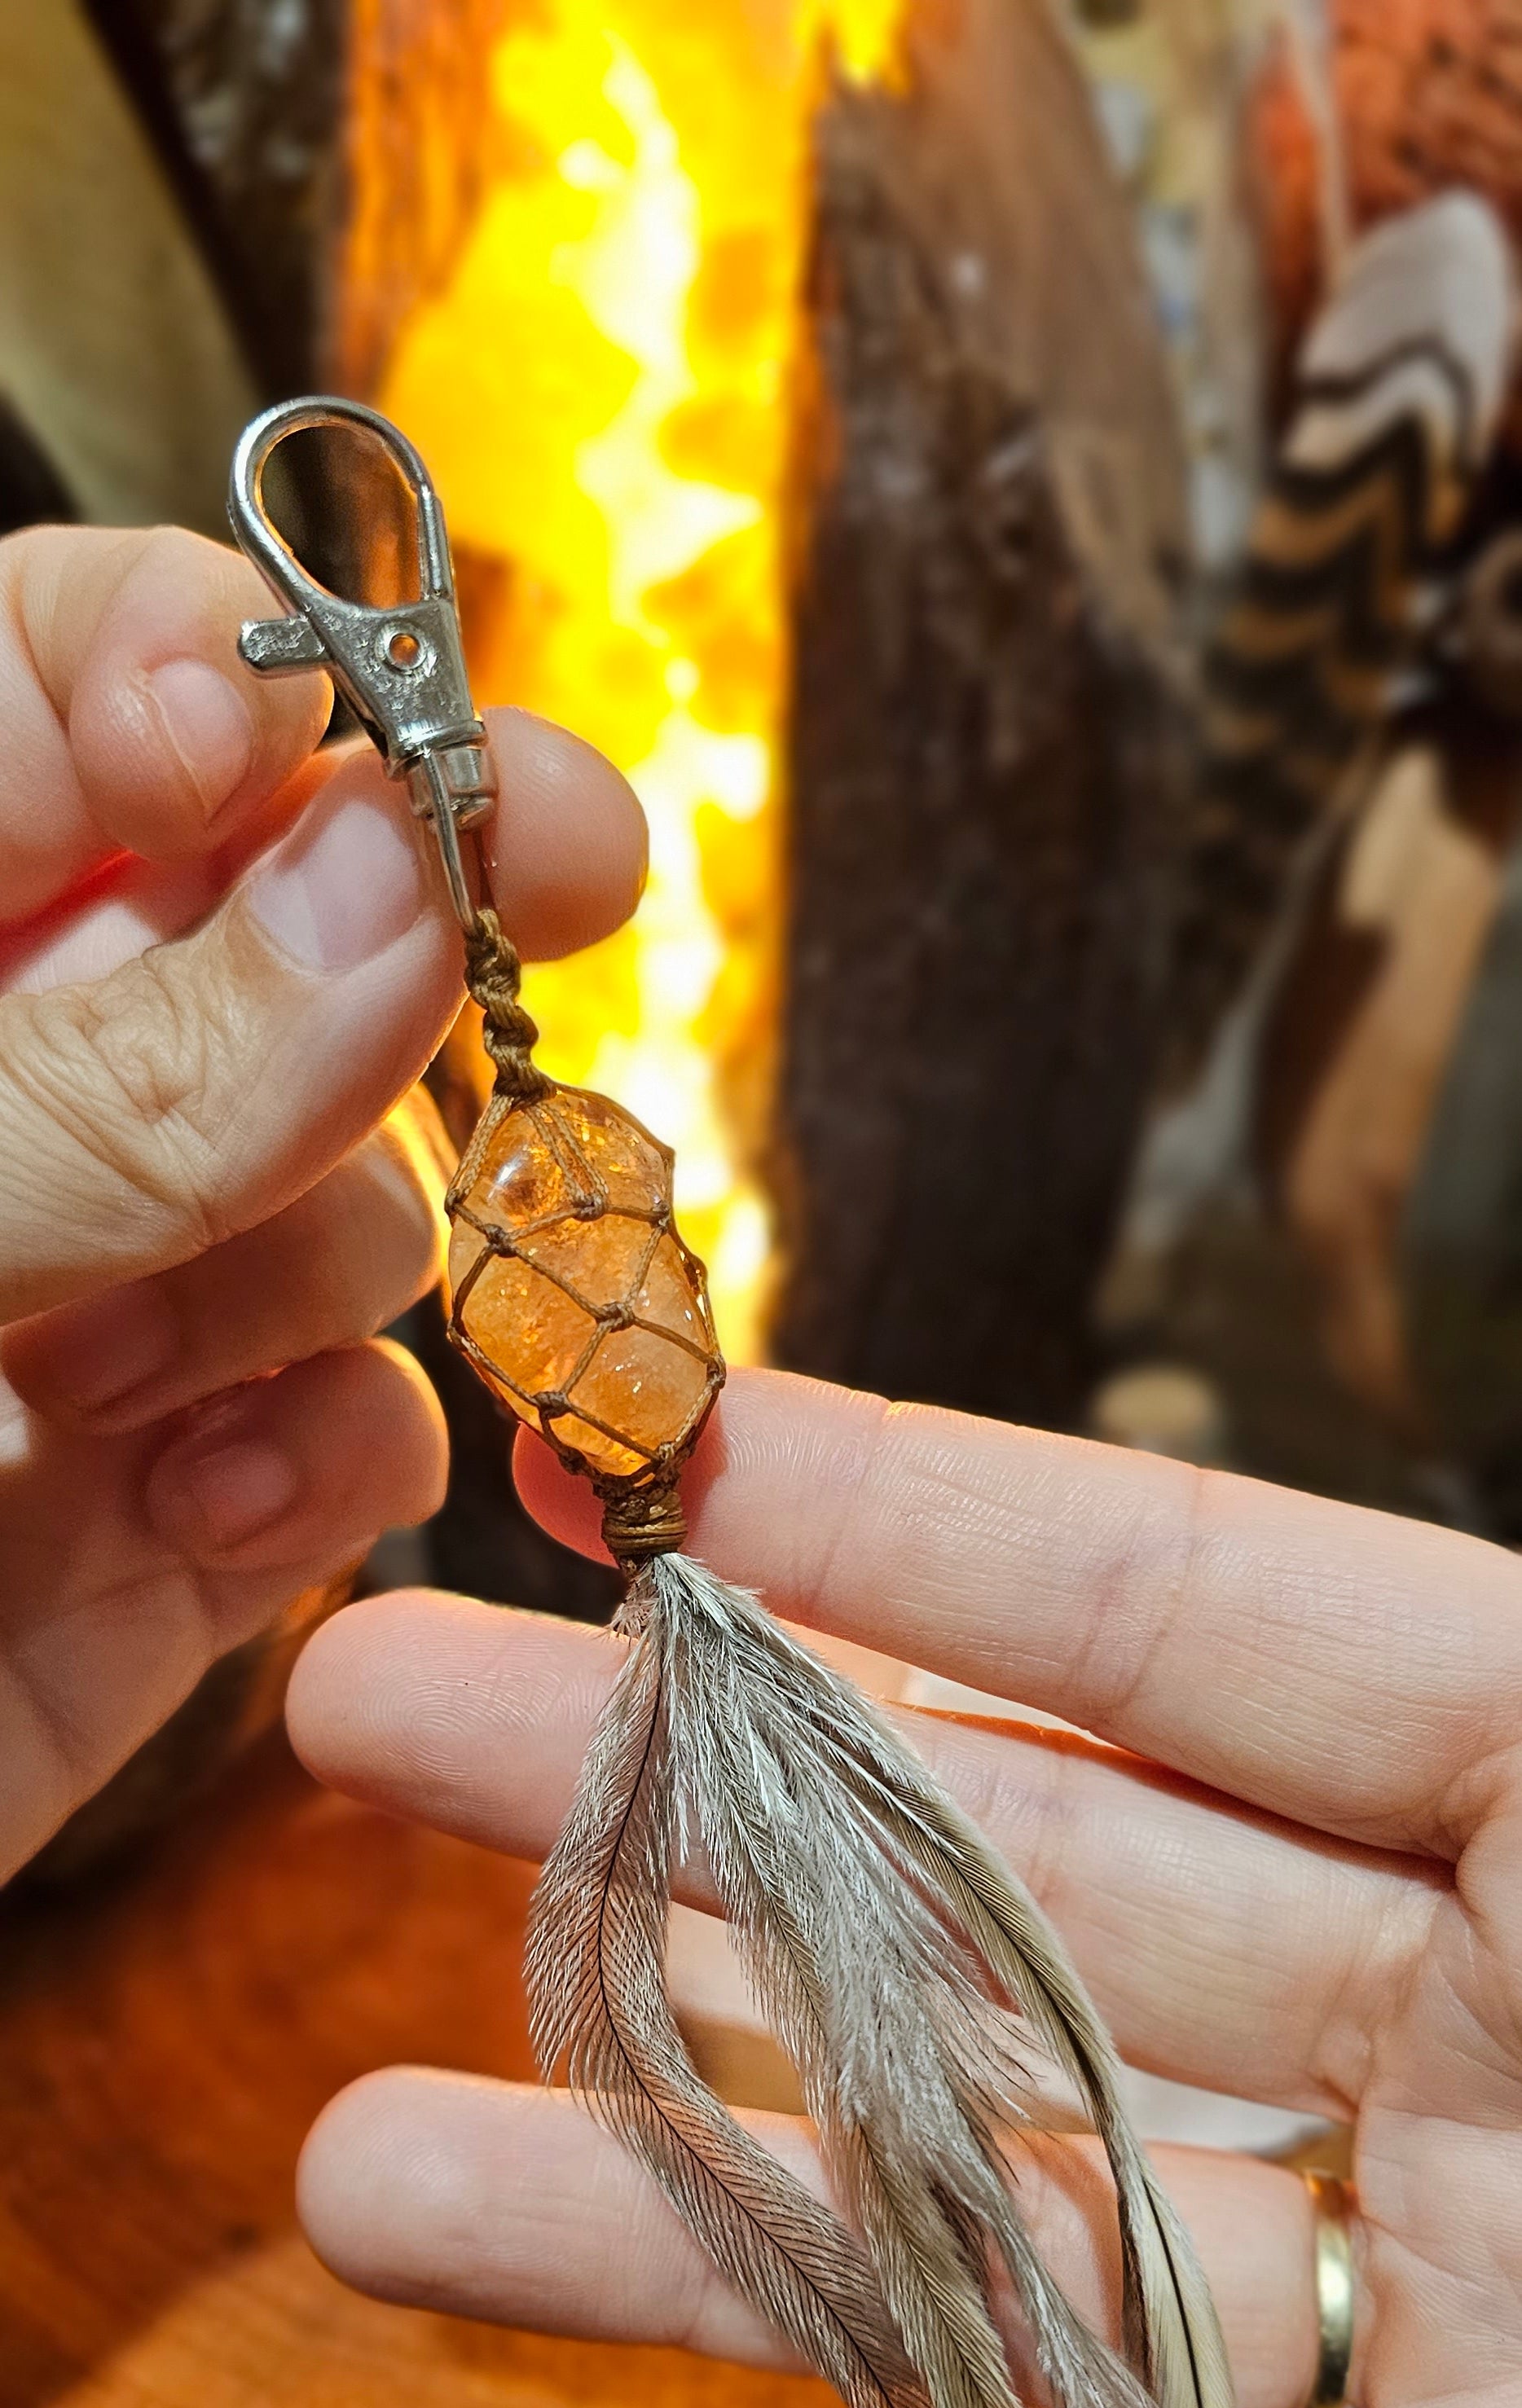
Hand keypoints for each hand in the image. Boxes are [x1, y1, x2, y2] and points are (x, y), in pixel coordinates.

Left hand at [0, 522, 643, 1881]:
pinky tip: (206, 1518)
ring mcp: (83, 1326)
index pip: (46, 690)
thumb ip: (105, 1085)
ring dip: (310, 1261)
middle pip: (266, 925)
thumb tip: (390, 877)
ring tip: (143, 1387)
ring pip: (344, 1192)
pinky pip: (349, 1432)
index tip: (310, 741)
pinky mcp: (157, 1535)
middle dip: (390, 934)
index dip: (206, 672)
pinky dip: (329, 1462)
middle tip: (562, 874)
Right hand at [287, 1367, 1521, 2407]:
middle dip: (692, 1841)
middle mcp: (1506, 2091)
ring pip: (1029, 2303)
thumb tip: (1396, 1563)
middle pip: (1035, 1942)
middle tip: (377, 1730)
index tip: (663, 1459)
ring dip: (695, 2256)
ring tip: (379, 2171)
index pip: (1224, 1639)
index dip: (935, 1531)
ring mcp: (1481, 2392)